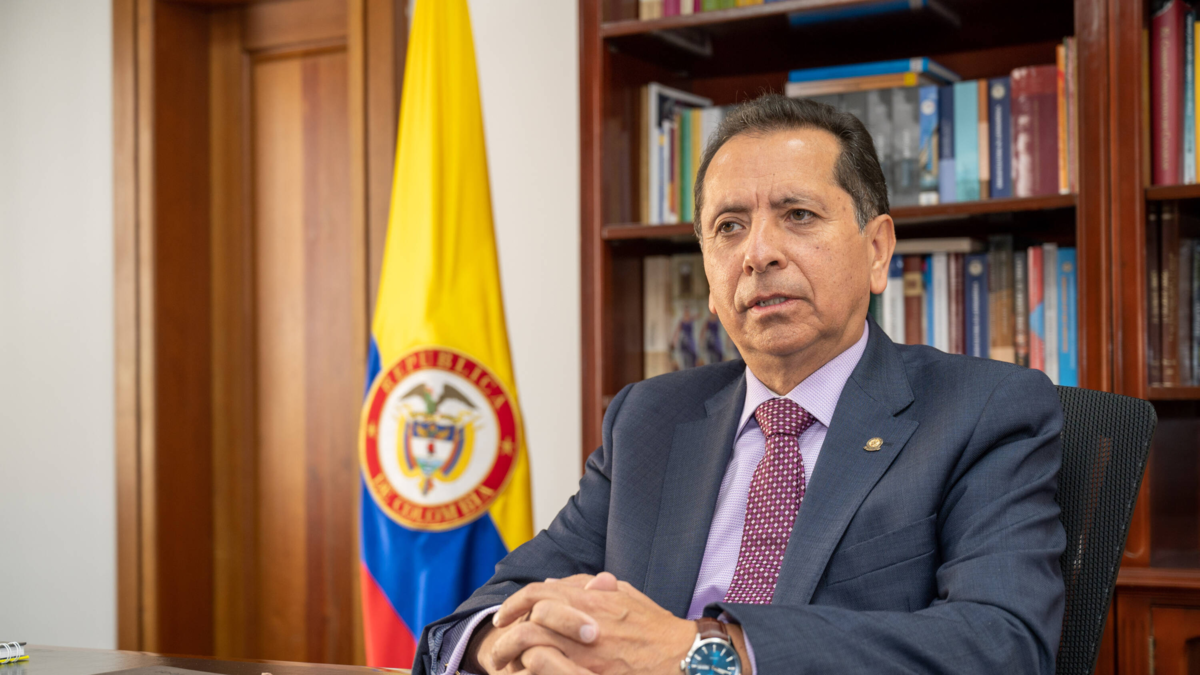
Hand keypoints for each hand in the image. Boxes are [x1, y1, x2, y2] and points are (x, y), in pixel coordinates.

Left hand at [489, 572, 696, 674]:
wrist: (685, 659)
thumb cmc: (656, 628)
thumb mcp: (628, 597)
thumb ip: (596, 588)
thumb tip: (561, 584)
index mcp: (592, 602)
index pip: (537, 594)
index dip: (513, 604)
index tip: (502, 618)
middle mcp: (586, 628)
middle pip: (528, 625)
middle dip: (506, 637)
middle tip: (497, 648)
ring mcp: (587, 658)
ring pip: (533, 654)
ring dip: (515, 659)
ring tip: (505, 667)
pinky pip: (548, 674)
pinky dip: (534, 674)